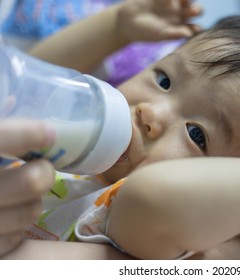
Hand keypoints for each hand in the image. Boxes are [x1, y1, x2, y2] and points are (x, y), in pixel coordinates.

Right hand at [0, 119, 54, 255]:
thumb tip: (15, 99)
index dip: (24, 134)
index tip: (49, 132)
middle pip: (30, 181)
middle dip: (44, 172)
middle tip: (41, 167)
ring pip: (31, 211)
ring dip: (33, 200)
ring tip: (20, 192)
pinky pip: (17, 236)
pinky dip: (18, 224)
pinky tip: (5, 214)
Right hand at [116, 0, 201, 41]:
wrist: (127, 20)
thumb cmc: (145, 31)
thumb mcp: (160, 34)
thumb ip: (175, 34)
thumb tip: (189, 34)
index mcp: (181, 27)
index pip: (194, 26)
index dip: (197, 27)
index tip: (195, 27)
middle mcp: (180, 14)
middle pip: (195, 10)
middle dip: (197, 10)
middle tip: (193, 10)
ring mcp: (173, 3)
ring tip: (180, 2)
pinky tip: (168, 0)